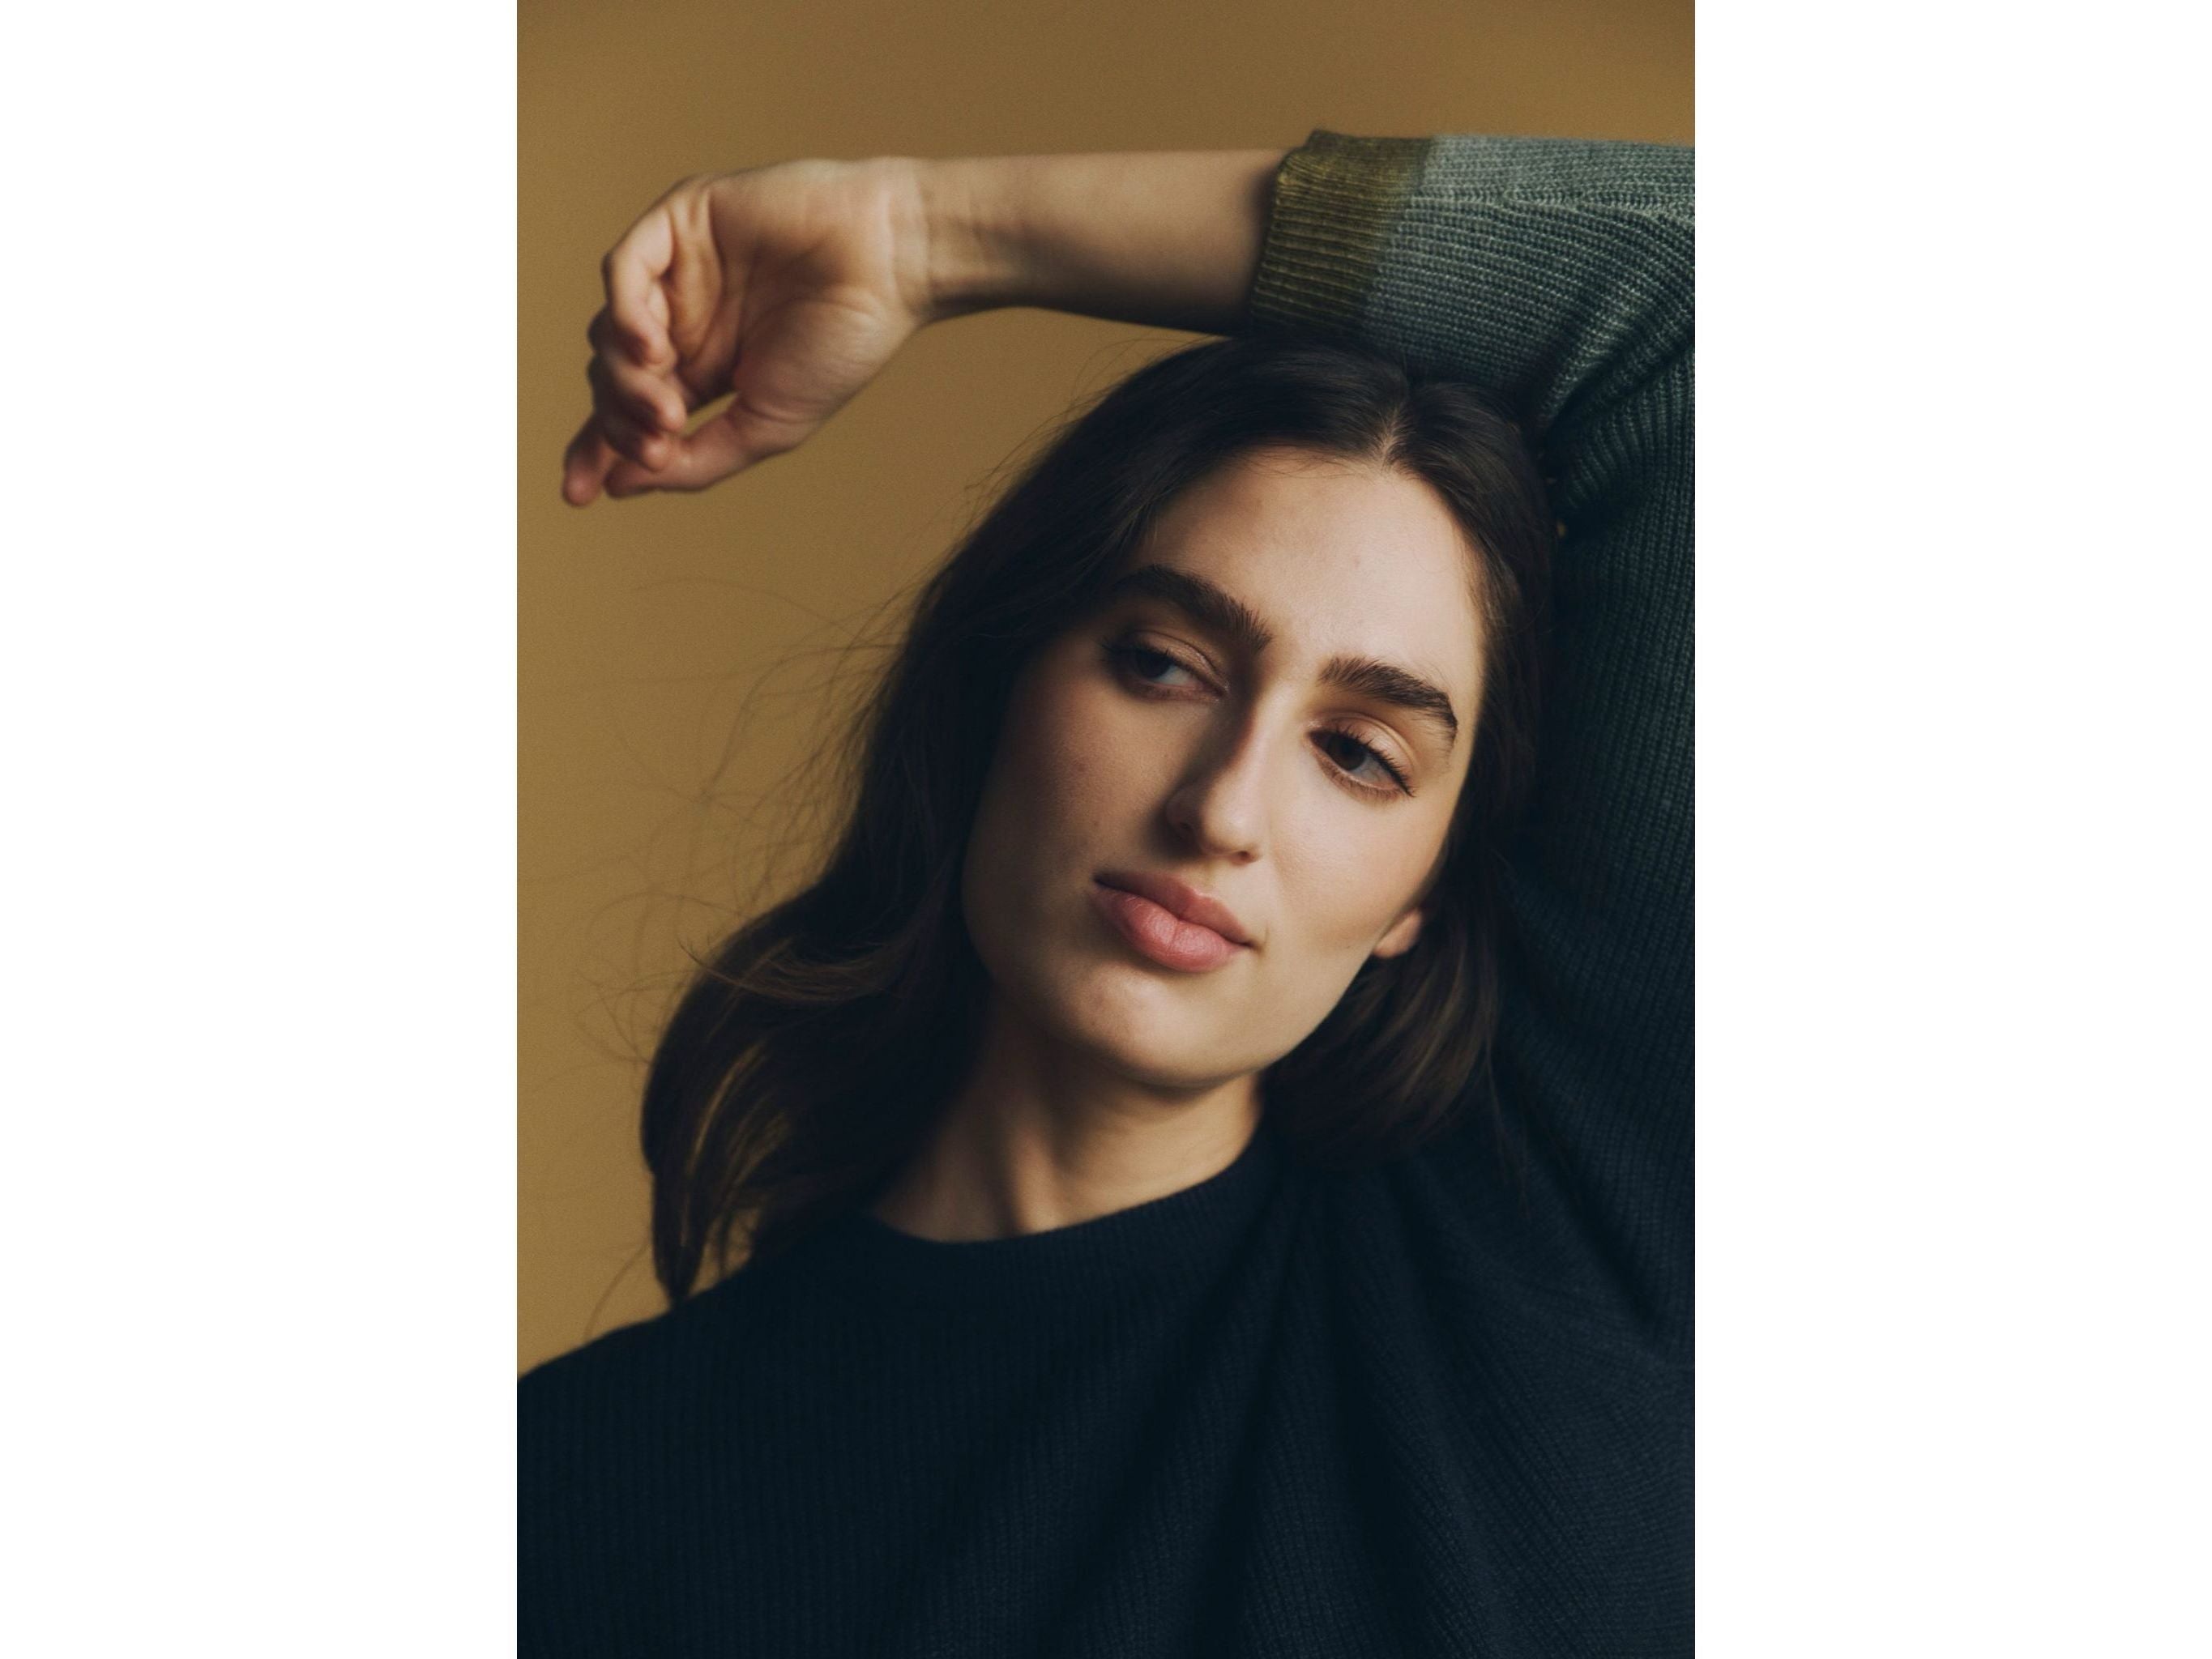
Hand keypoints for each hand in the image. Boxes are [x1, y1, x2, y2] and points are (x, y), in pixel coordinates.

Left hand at [562, 158, 934, 504]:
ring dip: (625, 377)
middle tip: (658, 443)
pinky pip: (624, 269)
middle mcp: (682, 320)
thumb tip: (620, 485)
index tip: (581, 494)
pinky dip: (624, 313)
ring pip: (608, 329)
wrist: (888, 267)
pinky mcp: (680, 221)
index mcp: (703, 368)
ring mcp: (677, 271)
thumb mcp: (766, 427)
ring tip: (668, 405)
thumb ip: (698, 459)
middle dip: (619, 419)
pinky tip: (652, 348)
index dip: (598, 450)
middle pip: (610, 376)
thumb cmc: (841, 345)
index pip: (629, 412)